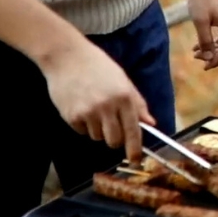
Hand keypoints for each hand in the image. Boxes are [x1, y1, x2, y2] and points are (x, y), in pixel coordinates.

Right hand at [42, 38, 153, 162]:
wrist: (67, 57)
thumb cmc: (98, 67)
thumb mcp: (123, 81)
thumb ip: (137, 104)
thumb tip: (150, 123)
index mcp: (124, 97)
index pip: (133, 130)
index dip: (135, 148)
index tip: (136, 159)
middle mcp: (107, 107)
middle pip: (114, 140)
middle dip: (115, 139)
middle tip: (112, 126)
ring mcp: (88, 112)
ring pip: (97, 137)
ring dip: (98, 129)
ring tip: (94, 107)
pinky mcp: (71, 116)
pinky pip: (82, 131)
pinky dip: (84, 124)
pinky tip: (82, 106)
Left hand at [187, 0, 217, 70]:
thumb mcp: (200, 21)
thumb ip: (205, 40)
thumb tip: (209, 57)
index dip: (216, 60)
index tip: (204, 67)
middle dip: (212, 55)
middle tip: (196, 57)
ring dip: (210, 49)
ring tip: (195, 52)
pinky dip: (211, 40)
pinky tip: (198, 45)